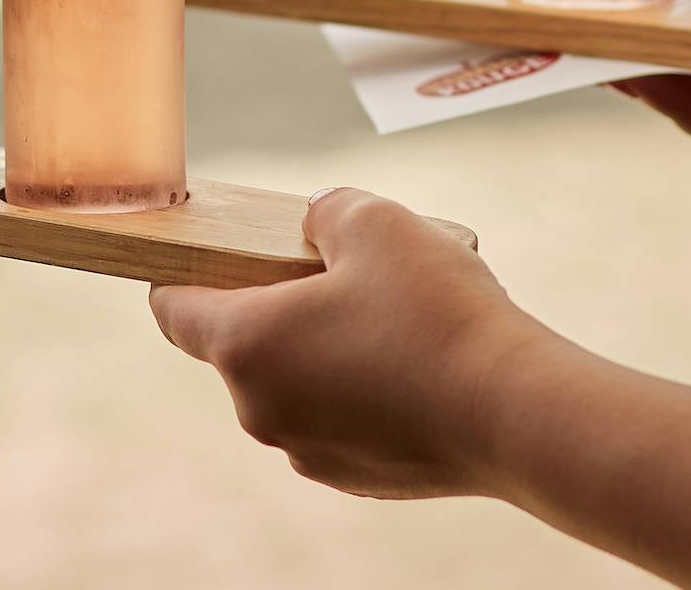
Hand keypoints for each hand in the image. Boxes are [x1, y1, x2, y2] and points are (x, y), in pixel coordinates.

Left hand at [149, 187, 547, 499]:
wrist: (517, 414)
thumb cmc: (437, 314)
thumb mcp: (376, 221)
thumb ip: (325, 211)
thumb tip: (316, 227)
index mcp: (244, 345)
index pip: (173, 309)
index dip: (183, 272)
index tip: (215, 253)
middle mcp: (259, 409)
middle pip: (240, 343)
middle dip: (277, 303)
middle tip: (338, 272)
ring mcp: (306, 452)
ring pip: (293, 382)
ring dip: (322, 347)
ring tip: (391, 317)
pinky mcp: (354, 478)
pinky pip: (336, 418)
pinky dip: (358, 389)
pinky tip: (413, 364)